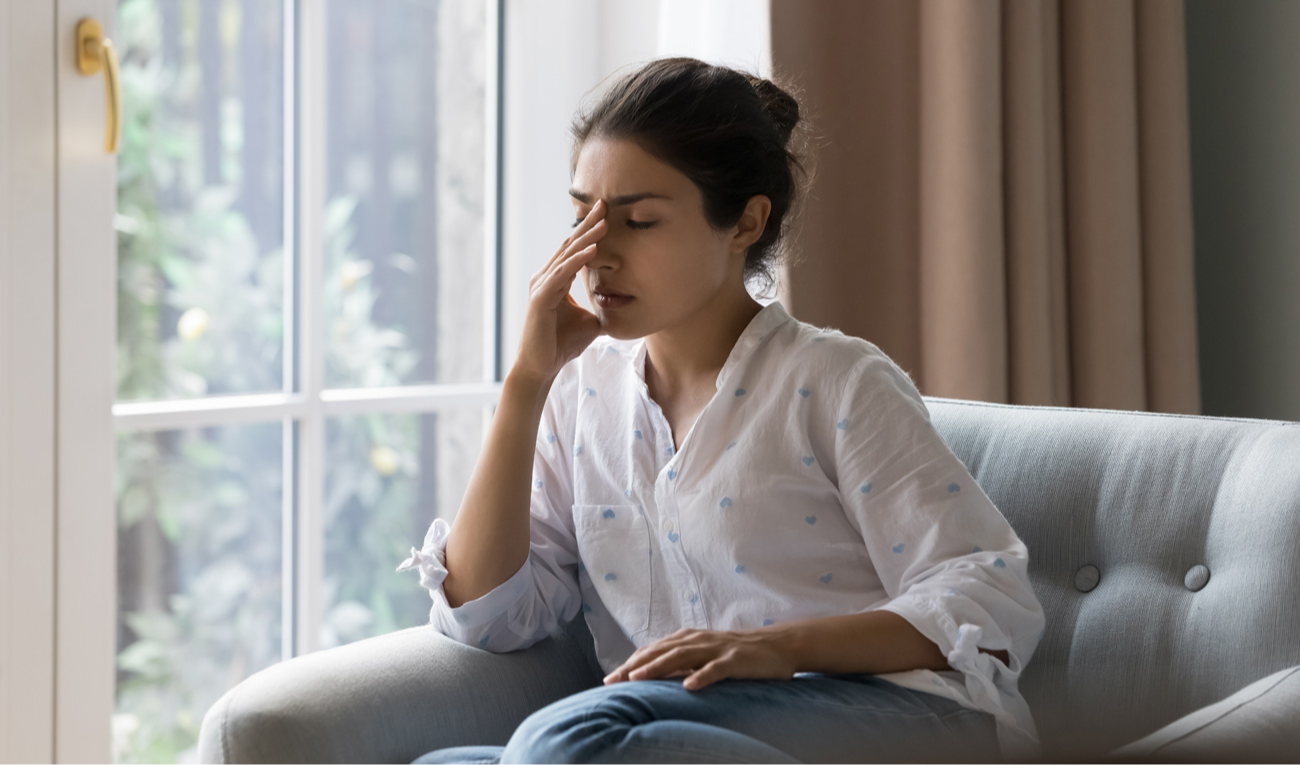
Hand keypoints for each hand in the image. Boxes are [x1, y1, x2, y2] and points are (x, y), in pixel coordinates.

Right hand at [512, 200, 608, 383]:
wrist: (542, 367)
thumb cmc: (562, 344)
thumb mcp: (590, 321)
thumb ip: (601, 309)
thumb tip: (623, 307)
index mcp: (555, 280)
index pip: (574, 249)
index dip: (589, 231)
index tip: (606, 213)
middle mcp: (545, 278)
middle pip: (569, 245)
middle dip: (588, 224)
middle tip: (604, 203)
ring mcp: (541, 287)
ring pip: (567, 256)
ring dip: (586, 238)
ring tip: (604, 223)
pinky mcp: (540, 299)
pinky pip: (562, 275)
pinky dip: (577, 261)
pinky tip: (593, 250)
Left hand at [602, 627, 798, 691]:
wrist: (777, 646)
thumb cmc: (737, 654)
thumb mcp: (705, 656)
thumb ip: (682, 663)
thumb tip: (654, 676)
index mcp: (688, 639)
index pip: (653, 650)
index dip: (631, 663)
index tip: (610, 679)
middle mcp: (698, 640)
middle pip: (660, 652)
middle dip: (635, 666)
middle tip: (613, 681)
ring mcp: (716, 649)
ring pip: (681, 656)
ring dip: (658, 667)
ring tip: (638, 679)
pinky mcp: (735, 660)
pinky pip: (715, 668)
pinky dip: (701, 676)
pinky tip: (688, 686)